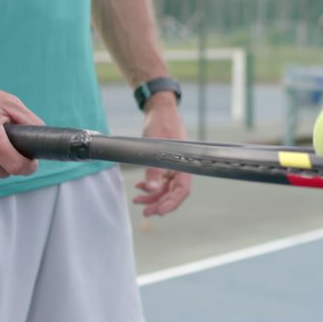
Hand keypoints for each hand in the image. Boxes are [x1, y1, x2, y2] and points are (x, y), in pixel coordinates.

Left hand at [132, 92, 191, 215]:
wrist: (159, 109)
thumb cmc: (161, 122)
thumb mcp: (154, 145)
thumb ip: (153, 169)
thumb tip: (151, 189)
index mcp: (185, 162)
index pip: (182, 189)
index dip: (172, 202)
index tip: (160, 212)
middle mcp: (182, 166)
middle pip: (173, 192)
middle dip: (159, 203)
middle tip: (145, 213)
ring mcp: (174, 165)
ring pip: (166, 188)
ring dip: (152, 196)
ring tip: (137, 201)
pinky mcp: (167, 163)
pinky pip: (161, 180)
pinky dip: (150, 186)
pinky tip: (139, 187)